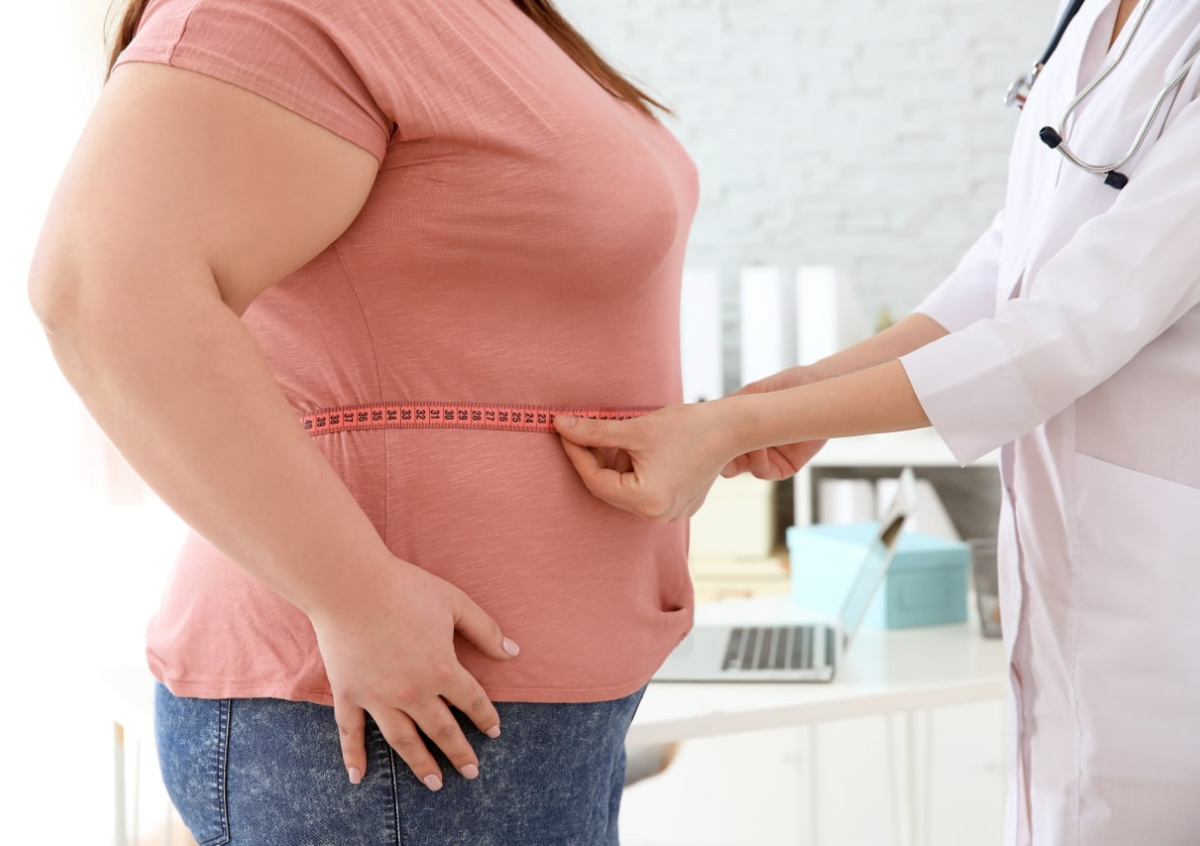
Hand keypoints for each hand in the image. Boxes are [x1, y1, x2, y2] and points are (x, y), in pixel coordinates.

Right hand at [308, 557, 519, 789]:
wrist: (350, 584)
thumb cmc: (405, 588)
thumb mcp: (454, 602)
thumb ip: (485, 630)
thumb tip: (513, 652)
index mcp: (442, 669)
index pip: (471, 701)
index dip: (486, 717)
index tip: (494, 732)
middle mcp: (413, 692)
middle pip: (442, 730)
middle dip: (459, 752)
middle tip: (471, 772)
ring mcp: (378, 697)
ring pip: (404, 740)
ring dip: (420, 764)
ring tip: (434, 784)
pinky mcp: (349, 694)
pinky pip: (351, 733)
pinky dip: (354, 757)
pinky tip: (358, 777)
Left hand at [554, 401, 735, 522]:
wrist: (731, 428)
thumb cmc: (686, 426)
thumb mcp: (635, 428)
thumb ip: (594, 432)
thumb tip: (560, 425)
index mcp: (645, 500)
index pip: (594, 480)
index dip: (575, 454)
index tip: (564, 431)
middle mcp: (657, 516)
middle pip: (610, 489)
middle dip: (596, 460)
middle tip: (584, 432)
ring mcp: (671, 514)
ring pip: (627, 490)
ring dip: (618, 465)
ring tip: (626, 437)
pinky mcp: (680, 506)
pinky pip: (645, 492)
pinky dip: (636, 472)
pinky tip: (642, 449)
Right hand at [720, 366, 828, 478]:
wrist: (822, 388)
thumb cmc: (790, 384)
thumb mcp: (755, 391)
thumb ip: (731, 404)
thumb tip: (708, 415)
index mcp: (742, 428)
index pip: (717, 443)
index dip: (710, 443)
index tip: (709, 435)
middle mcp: (753, 444)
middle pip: (726, 462)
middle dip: (720, 457)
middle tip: (721, 448)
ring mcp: (768, 456)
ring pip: (743, 468)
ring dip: (741, 457)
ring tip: (748, 440)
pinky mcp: (786, 466)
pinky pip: (764, 472)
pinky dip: (759, 463)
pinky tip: (762, 446)